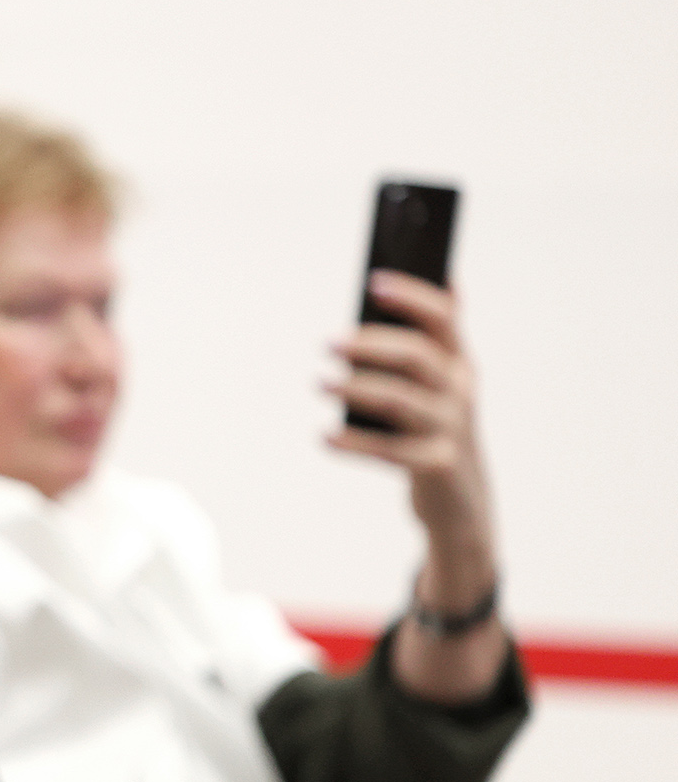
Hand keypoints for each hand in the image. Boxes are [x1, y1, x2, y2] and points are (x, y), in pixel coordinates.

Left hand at [324, 272, 496, 591]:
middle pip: (417, 357)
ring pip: (400, 401)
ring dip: (355, 388)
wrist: (462, 501)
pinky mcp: (438, 465)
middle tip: (327, 342)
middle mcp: (460, 391)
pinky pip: (390, 451)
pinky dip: (353, 443)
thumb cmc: (434, 428)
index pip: (444, 318)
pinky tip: (323, 436)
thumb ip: (426, 338)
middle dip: (371, 345)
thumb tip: (416, 279)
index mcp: (459, 362)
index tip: (373, 282)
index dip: (411, 298)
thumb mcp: (437, 385)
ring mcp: (451, 429)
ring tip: (318, 382)